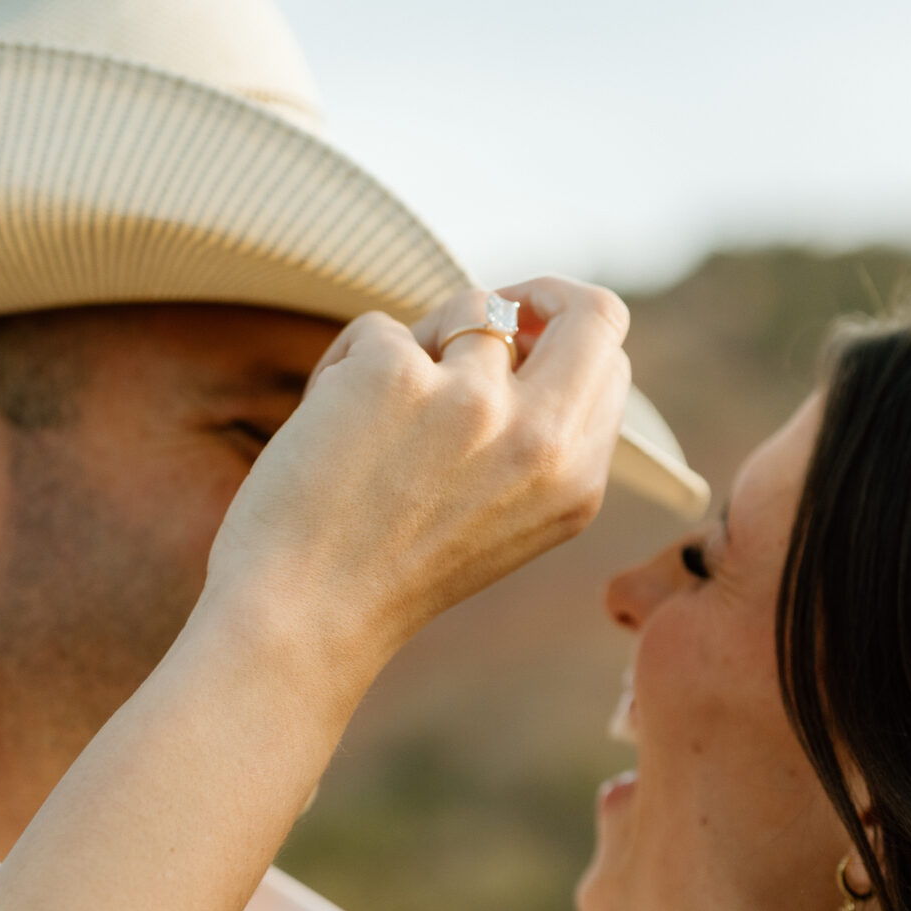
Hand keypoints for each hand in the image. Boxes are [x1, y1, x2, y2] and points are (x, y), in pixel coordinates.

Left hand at [199, 277, 630, 676]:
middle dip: (539, 290)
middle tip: (484, 310)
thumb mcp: (501, 518)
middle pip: (590, 309)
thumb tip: (522, 325)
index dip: (563, 336)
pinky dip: (345, 368)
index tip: (519, 338)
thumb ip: (536, 436)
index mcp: (576, 482)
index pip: (609, 362)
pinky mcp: (397, 376)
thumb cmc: (383, 574)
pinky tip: (327, 434)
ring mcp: (474, 402)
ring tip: (372, 420)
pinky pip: (380, 329)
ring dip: (416, 344)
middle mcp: (542, 439)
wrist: (302, 620)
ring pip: (468, 307)